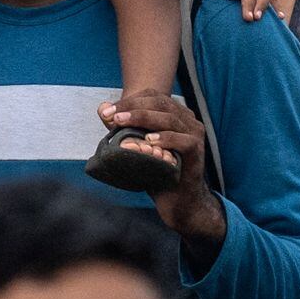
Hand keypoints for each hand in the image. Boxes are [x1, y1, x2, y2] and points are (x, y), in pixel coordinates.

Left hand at [100, 87, 223, 249]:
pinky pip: (183, 140)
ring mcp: (195, 135)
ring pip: (169, 118)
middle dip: (132, 107)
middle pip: (160, 103)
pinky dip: (165, 138)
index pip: (153, 96)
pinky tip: (148, 140)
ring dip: (142, 118)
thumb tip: (102, 109)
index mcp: (176, 114)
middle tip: (111, 115)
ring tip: (121, 122)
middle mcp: (188, 120)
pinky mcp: (197, 152)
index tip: (107, 111)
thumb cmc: (158, 172)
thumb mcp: (138, 147)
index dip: (129, 100)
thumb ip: (123, 127)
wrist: (179, 202)